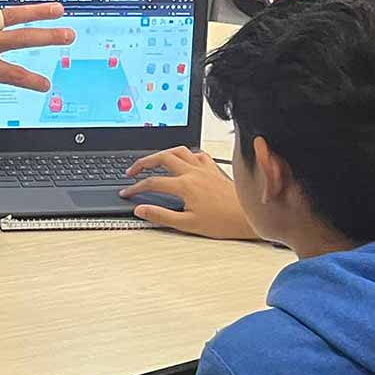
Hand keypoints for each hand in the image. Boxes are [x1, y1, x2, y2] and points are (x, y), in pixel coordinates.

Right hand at [119, 147, 257, 239]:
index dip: (135, 188)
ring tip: (153, 161)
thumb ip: (161, 215)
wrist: (248, 217)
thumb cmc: (222, 222)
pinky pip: (197, 154)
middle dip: (143, 162)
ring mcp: (204, 168)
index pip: (152, 182)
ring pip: (178, 150)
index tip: (127, 193)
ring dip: (162, 153)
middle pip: (161, 158)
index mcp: (185, 185)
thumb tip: (140, 210)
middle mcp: (193, 172)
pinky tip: (183, 160)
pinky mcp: (214, 169)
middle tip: (132, 171)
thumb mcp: (187, 224)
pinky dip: (185, 154)